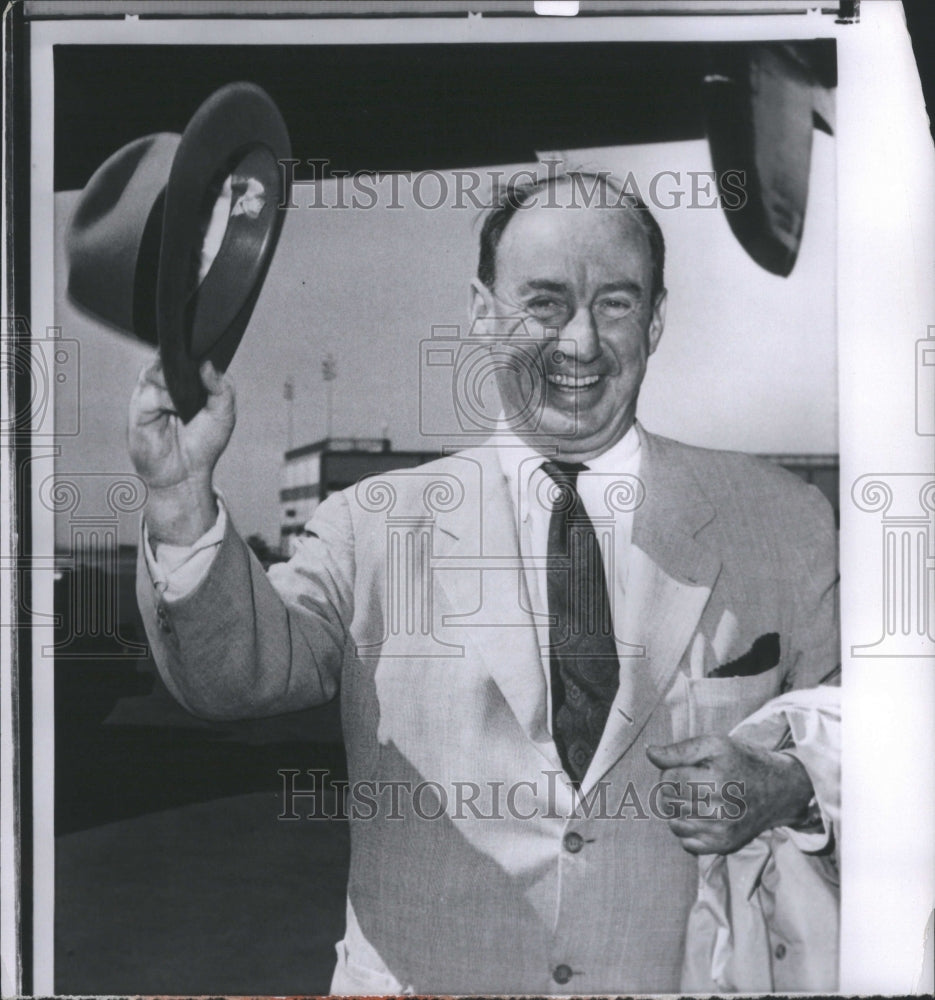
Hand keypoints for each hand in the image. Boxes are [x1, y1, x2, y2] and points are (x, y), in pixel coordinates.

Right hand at [128, 354, 235, 544]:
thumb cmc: (203, 444)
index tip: (207, 354)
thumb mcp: (223, 414)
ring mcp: (151, 392)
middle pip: (171, 355)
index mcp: (187, 382)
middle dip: (184, 361)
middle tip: (199, 373)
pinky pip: (151, 389)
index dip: (197, 352)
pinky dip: (167, 396)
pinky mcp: (139, 405)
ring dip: (176, 378)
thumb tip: (208, 365)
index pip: (188, 355)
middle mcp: (167, 383)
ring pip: (159, 367)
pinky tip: (177, 408)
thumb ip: (221, 388)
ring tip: (188, 398)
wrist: (185, 473)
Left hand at [645, 734, 813, 854]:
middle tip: (690, 783)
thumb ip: (679, 750)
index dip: (670, 770)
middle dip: (671, 790)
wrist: (779, 789)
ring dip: (677, 810)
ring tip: (695, 798)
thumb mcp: (714, 744)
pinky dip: (688, 830)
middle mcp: (720, 810)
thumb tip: (649, 752)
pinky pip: (687, 844)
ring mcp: (722, 831)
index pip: (668, 779)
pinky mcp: (724, 846)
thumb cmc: (742, 762)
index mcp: (717, 780)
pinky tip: (701, 816)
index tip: (686, 768)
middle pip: (668, 802)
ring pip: (674, 824)